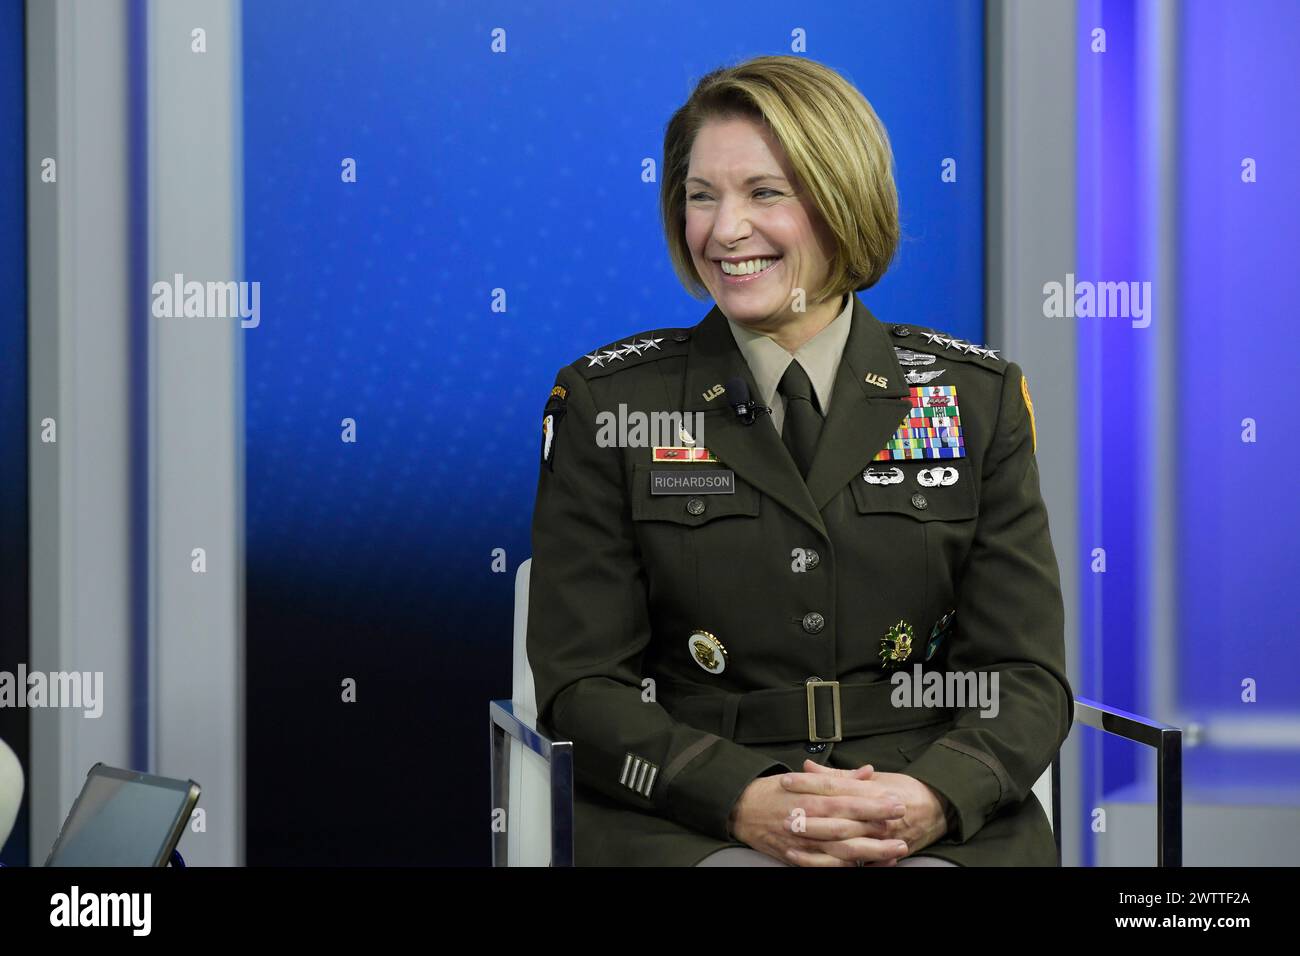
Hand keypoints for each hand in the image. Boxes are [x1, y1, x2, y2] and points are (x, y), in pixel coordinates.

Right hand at [727, 764, 911, 866]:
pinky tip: (864, 865)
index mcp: (808, 794)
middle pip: (846, 821)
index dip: (872, 800)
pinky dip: (844, 866)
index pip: (845, 796)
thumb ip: (837, 778)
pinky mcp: (796, 856)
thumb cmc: (773, 791)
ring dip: (870, 849)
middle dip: (877, 822)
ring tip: (895, 849)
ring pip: (840, 847)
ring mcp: (801, 839)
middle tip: (902, 822)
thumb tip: (867, 773)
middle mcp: (805, 817)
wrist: (741, 809)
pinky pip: (824, 865)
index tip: (895, 801)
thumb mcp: (802, 777)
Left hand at [779, 761, 950, 865]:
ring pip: (842, 841)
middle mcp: (875, 815)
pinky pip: (851, 863)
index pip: (835, 786)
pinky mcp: (879, 855)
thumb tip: (810, 767)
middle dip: (808, 814)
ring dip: (814, 840)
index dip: (809, 783)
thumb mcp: (876, 776)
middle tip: (783, 812)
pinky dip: (827, 863)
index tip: (786, 780)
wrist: (939, 809)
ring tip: (790, 836)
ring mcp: (878, 837)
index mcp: (872, 791)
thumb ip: (841, 775)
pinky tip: (805, 859)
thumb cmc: (906, 790)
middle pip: (836, 815)